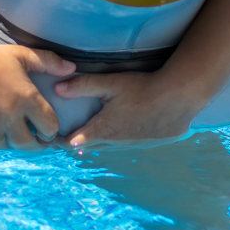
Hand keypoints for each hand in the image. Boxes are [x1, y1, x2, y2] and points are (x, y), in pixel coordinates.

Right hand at [0, 43, 74, 150]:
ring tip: (4, 129)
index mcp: (26, 99)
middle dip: (32, 142)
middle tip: (30, 137)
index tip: (46, 128)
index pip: (49, 128)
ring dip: (6, 140)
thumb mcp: (21, 55)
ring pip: (3, 146)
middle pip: (28, 145)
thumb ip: (48, 62)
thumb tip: (71, 68)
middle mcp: (9, 117)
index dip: (50, 129)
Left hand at [53, 71, 206, 148]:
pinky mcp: (152, 143)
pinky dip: (123, 137)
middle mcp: (117, 142)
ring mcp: (135, 145)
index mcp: (103, 129)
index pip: (73, 142)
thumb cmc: (142, 88)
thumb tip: (56, 89)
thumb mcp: (109, 84)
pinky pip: (131, 144)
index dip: (59, 141)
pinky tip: (127, 126)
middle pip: (91, 146)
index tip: (50, 137)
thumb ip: (82, 86)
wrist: (179, 97)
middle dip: (79, 140)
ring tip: (94, 129)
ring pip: (111, 146)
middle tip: (66, 133)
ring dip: (102, 139)